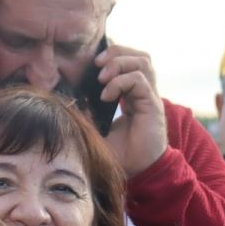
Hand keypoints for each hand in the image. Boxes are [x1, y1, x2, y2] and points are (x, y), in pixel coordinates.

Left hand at [96, 41, 168, 175]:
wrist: (140, 173)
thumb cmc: (121, 154)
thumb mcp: (97, 129)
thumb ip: (88, 112)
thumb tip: (71, 98)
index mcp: (133, 94)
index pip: (129, 60)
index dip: (112, 54)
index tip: (92, 62)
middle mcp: (144, 92)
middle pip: (138, 55)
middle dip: (116, 53)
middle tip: (96, 64)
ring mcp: (150, 97)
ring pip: (142, 61)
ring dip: (119, 63)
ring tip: (102, 77)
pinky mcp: (153, 106)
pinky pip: (139, 80)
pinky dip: (120, 82)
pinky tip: (106, 96)